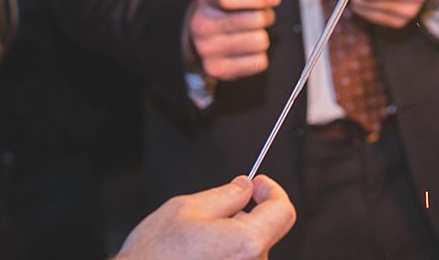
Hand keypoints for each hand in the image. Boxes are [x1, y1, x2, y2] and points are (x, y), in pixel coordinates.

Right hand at [115, 175, 295, 259]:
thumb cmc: (154, 255)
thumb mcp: (187, 208)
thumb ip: (225, 194)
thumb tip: (244, 187)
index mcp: (246, 242)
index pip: (283, 211)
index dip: (272, 191)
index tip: (258, 185)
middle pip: (266, 230)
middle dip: (245, 215)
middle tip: (214, 212)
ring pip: (250, 248)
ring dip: (233, 237)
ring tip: (198, 241)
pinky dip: (226, 254)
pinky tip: (199, 255)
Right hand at [187, 0, 279, 80]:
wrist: (197, 35)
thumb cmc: (222, 5)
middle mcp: (203, 25)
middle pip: (254, 20)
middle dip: (266, 15)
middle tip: (261, 15)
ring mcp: (208, 50)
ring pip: (260, 41)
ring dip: (263, 35)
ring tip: (252, 31)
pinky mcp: (219, 70)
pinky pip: (259, 62)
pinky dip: (259, 54)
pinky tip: (247, 48)